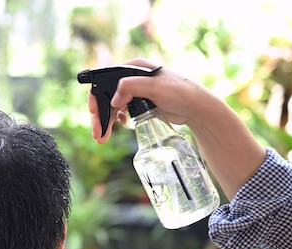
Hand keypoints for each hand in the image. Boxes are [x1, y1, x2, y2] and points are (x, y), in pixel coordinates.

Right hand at [88, 57, 215, 142]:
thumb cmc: (179, 92)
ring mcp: (135, 91)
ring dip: (106, 121)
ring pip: (112, 105)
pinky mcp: (140, 104)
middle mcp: (132, 78)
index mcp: (132, 68)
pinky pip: (121, 111)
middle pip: (106, 95)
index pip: (104, 80)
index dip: (96, 97)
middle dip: (100, 115)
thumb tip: (113, 100)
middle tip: (97, 133)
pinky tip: (120, 126)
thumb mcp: (155, 87)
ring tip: (102, 137)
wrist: (196, 107)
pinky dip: (116, 120)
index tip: (94, 113)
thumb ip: (131, 87)